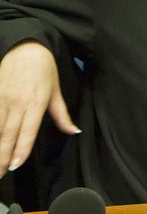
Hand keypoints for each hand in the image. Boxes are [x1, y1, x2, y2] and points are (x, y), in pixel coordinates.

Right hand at [0, 41, 79, 175]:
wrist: (26, 48)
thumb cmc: (44, 69)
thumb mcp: (56, 91)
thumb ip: (62, 115)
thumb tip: (74, 131)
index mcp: (36, 103)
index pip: (27, 132)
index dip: (20, 150)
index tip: (15, 166)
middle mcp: (18, 103)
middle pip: (8, 135)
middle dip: (2, 157)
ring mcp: (2, 99)